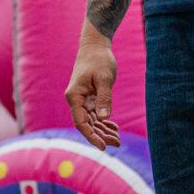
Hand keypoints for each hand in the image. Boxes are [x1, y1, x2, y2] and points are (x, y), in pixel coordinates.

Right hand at [65, 25, 120, 149]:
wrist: (95, 46)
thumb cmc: (98, 60)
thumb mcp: (104, 79)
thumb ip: (104, 99)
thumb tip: (103, 119)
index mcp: (75, 96)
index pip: (81, 123)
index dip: (91, 136)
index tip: (102, 147)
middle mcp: (76, 100)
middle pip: (87, 124)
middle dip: (101, 136)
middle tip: (118, 144)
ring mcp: (82, 99)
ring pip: (91, 121)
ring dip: (103, 131)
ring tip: (118, 140)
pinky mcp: (88, 97)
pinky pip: (95, 114)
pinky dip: (103, 122)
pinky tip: (114, 128)